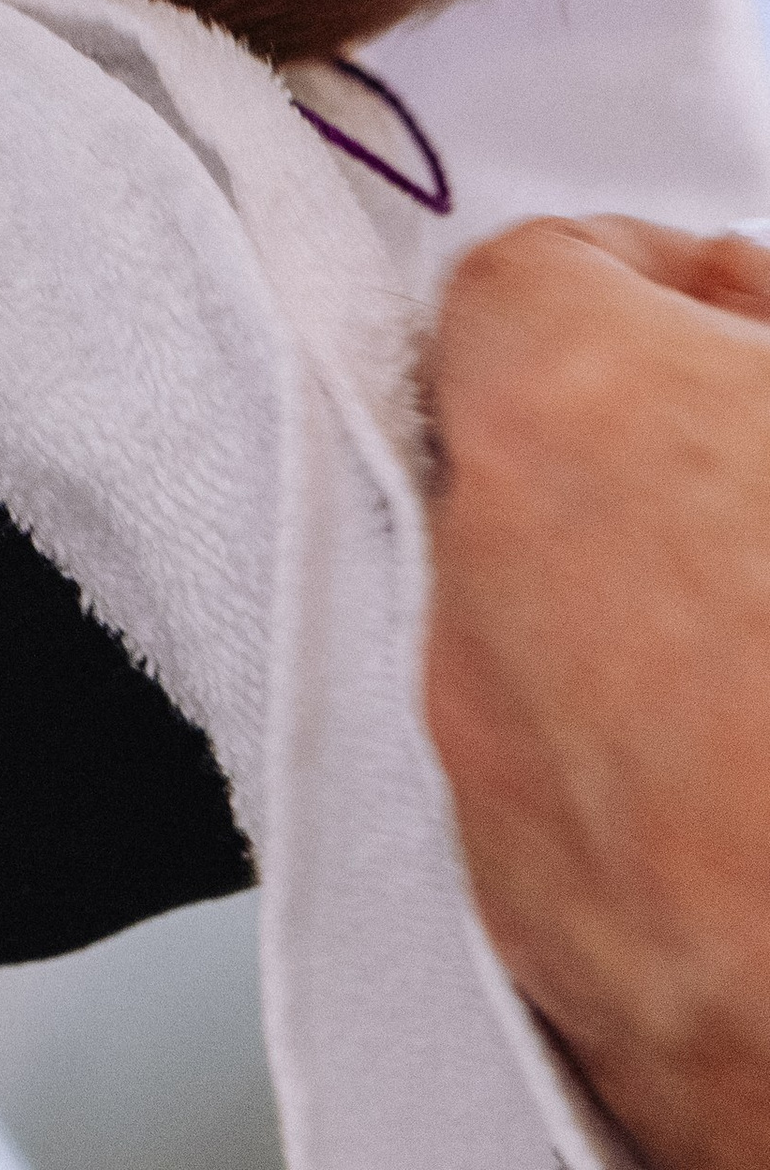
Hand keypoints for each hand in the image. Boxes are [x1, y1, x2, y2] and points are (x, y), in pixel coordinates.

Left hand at [425, 217, 769, 1168]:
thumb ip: (769, 338)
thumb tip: (752, 348)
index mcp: (576, 421)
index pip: (528, 276)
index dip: (652, 281)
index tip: (738, 318)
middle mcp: (484, 591)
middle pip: (528, 465)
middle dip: (657, 465)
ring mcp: (495, 783)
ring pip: (539, 647)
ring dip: (651, 634)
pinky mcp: (537, 949)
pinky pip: (568, 814)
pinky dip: (654, 796)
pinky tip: (762, 808)